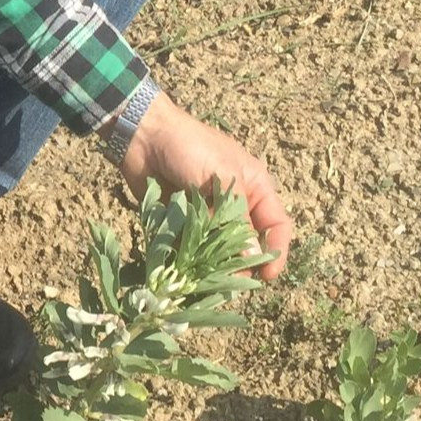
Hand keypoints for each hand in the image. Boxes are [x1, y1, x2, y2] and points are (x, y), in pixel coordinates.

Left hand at [113, 96, 292, 279]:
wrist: (144, 135)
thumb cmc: (190, 147)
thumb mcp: (221, 179)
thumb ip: (237, 219)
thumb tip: (252, 257)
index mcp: (255, 187)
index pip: (276, 224)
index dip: (275, 251)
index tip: (266, 276)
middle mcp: (236, 203)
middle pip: (247, 242)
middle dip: (241, 263)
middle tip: (230, 284)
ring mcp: (208, 212)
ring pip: (218, 248)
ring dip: (213, 265)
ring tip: (206, 282)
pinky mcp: (183, 219)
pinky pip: (192, 245)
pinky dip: (190, 258)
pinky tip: (185, 271)